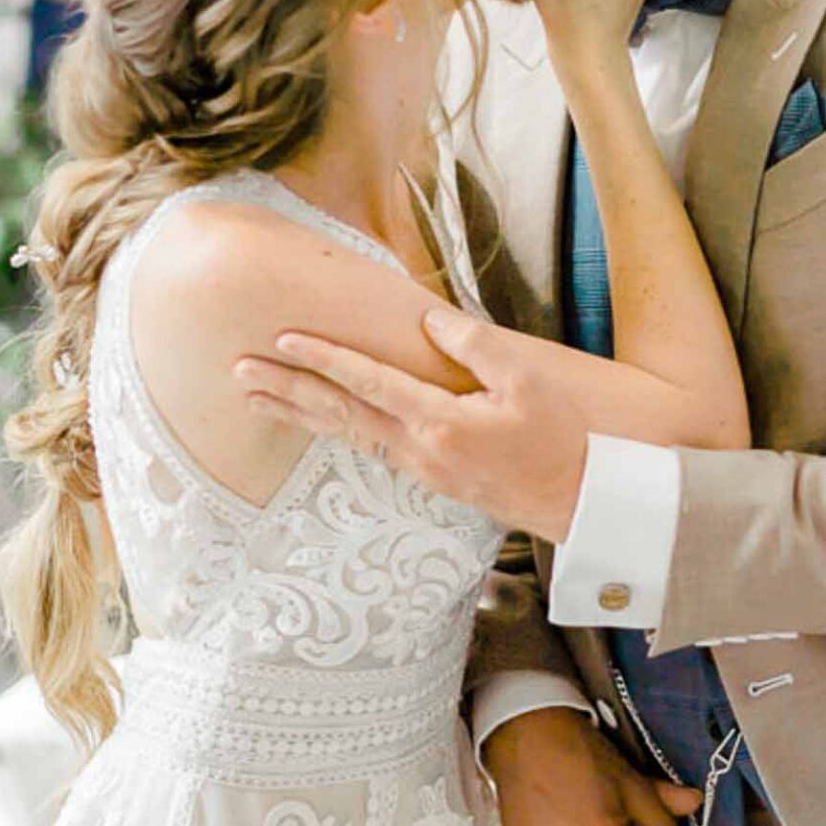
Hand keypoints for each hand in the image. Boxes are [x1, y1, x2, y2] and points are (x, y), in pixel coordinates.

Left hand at [236, 304, 594, 541]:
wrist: (588, 504)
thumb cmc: (564, 439)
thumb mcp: (527, 382)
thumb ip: (474, 346)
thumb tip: (426, 321)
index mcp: (440, 423)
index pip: (367, 383)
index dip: (322, 359)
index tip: (280, 341)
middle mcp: (420, 450)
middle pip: (340, 413)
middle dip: (286, 390)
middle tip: (237, 373)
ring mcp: (423, 468)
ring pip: (347, 433)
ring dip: (300, 413)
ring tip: (255, 398)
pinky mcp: (432, 478)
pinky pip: (369, 446)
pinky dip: (334, 429)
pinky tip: (317, 420)